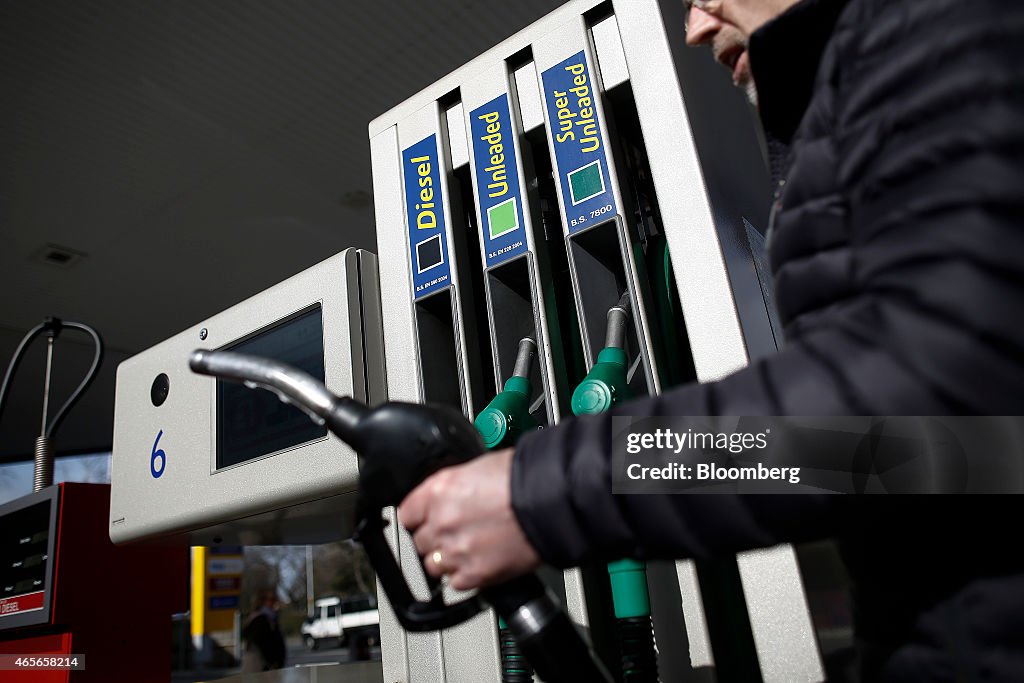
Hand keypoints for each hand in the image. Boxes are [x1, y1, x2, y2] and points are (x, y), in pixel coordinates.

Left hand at [397, 448, 540, 590]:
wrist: (551, 501)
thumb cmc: (524, 480)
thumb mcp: (477, 468)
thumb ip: (454, 488)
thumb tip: (449, 498)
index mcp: (438, 491)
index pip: (406, 513)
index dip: (418, 518)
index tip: (426, 521)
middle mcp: (442, 521)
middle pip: (419, 541)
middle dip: (435, 538)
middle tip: (457, 533)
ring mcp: (456, 550)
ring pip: (433, 566)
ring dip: (448, 559)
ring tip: (471, 549)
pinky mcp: (475, 574)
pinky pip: (455, 583)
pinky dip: (466, 576)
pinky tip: (481, 561)